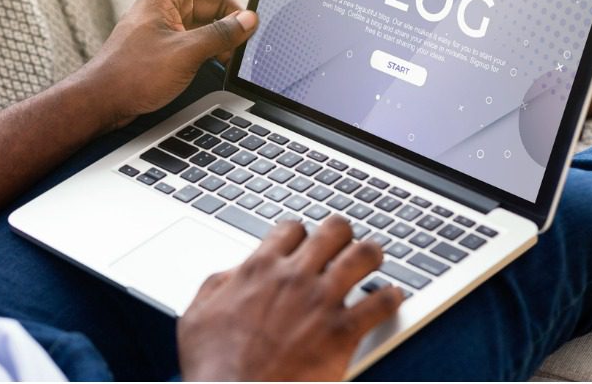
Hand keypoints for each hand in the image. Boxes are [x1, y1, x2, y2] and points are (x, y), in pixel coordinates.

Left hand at [76, 0, 257, 130]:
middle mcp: (166, 6)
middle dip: (233, 15)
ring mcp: (167, 27)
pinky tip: (222, 64)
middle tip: (249, 35)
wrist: (103, 102)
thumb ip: (221, 34)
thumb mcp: (185, 53)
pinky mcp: (167, 47)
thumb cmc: (131, 74)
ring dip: (225, 36)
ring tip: (234, 56)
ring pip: (208, 22)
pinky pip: (199, 39)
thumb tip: (249, 20)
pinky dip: (213, 48)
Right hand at [178, 217, 403, 380]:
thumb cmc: (214, 364)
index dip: (300, 233)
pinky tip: (392, 297)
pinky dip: (391, 297)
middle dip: (341, 233)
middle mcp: (295, 277)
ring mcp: (322, 302)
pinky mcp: (343, 332)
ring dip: (372, 254)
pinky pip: (380, 303)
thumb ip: (219, 283)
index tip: (303, 242)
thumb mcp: (199, 312)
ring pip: (363, 256)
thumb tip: (235, 272)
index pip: (292, 228)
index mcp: (260, 268)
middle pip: (333, 230)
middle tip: (345, 242)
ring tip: (375, 258)